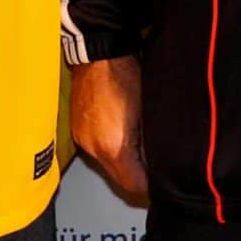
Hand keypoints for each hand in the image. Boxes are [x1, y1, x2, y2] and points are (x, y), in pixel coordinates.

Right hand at [70, 56, 148, 200]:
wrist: (98, 52)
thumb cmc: (126, 74)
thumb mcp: (148, 111)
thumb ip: (151, 143)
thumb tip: (160, 162)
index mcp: (112, 146)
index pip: (133, 185)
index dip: (150, 187)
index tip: (162, 184)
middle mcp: (93, 148)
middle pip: (118, 178)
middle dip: (137, 177)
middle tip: (155, 171)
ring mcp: (82, 138)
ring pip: (106, 164)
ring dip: (123, 162)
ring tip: (141, 151)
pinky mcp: (77, 128)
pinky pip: (96, 149)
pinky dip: (110, 148)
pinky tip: (122, 135)